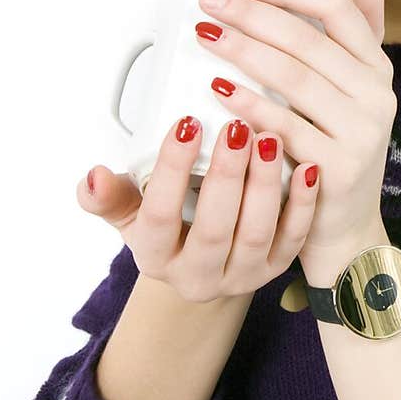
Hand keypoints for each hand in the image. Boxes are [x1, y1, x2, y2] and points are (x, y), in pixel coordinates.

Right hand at [77, 119, 322, 304]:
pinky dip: (303, 205)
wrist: (204, 267)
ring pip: (258, 234)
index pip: (158, 216)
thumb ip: (110, 196)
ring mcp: (242, 276)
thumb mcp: (130, 214)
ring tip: (270, 138)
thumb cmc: (167, 228)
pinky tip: (307, 168)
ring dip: (266, 185)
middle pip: (214, 229)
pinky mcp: (277, 269)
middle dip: (227, 176)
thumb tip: (93, 177)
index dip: (171, 170)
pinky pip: (294, 239)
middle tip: (238, 127)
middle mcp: (198, 276)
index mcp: (156, 258)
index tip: (186, 122)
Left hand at [193, 0, 394, 266]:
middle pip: (308, 40)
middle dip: (252, 16)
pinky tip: (219, 89)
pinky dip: (250, 104)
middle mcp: (377, 96)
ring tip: (206, 36)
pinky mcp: (338, 167)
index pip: (338, 10)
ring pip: (295, 78)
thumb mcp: (356, 94)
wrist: (344, 228)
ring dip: (244, 51)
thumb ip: (359, 40)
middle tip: (208, 4)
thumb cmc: (336, 152)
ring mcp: (362, 133)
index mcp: (377, 69)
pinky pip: (285, 126)